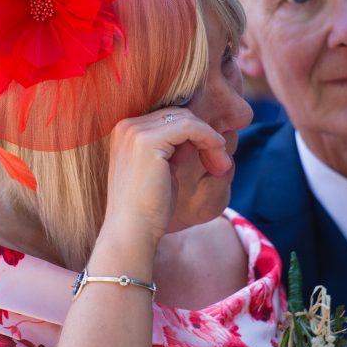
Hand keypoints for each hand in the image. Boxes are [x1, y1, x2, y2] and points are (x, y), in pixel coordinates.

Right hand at [103, 107, 229, 244]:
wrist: (132, 232)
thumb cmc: (149, 208)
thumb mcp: (162, 170)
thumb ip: (174, 148)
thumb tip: (203, 133)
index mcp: (126, 132)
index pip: (169, 118)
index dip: (196, 134)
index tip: (212, 158)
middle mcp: (126, 127)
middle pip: (179, 115)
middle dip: (205, 135)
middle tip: (220, 163)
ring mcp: (134, 132)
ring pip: (186, 118)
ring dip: (210, 140)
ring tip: (220, 165)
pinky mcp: (146, 141)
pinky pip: (189, 126)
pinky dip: (209, 139)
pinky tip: (217, 159)